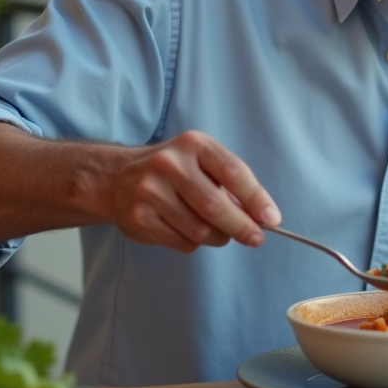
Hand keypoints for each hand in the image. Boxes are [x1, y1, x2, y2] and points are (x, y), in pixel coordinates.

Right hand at [98, 130, 281, 253]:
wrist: (116, 178)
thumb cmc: (173, 171)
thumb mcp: (201, 161)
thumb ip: (231, 184)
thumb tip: (263, 217)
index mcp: (193, 145)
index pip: (233, 172)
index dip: (256, 199)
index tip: (272, 218)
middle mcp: (169, 165)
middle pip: (216, 206)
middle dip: (242, 227)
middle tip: (256, 237)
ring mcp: (150, 192)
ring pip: (200, 230)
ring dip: (218, 237)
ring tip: (219, 232)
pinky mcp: (139, 219)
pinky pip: (182, 242)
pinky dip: (195, 243)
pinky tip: (188, 230)